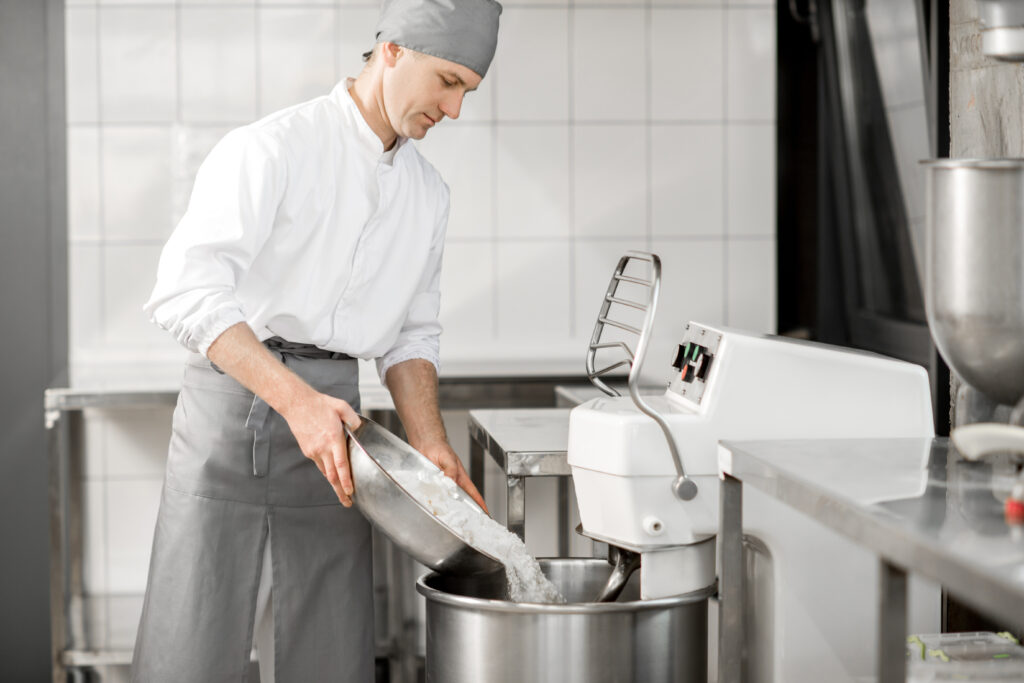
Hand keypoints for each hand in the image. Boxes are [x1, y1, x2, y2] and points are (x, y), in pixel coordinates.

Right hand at [282, 391, 361, 506]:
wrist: (297, 404)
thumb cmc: (320, 404)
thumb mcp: (342, 407)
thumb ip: (353, 419)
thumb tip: (359, 428)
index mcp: (333, 438)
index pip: (341, 465)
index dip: (346, 480)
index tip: (350, 491)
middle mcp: (323, 448)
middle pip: (332, 476)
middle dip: (340, 491)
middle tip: (348, 502)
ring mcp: (314, 451)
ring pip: (326, 472)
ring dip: (334, 483)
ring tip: (342, 493)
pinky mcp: (308, 450)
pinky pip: (320, 464)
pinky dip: (327, 472)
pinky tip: (332, 475)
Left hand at [419, 442, 488, 514]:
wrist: (424, 445)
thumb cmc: (440, 449)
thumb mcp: (449, 460)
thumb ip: (451, 471)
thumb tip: (451, 483)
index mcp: (460, 479)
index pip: (473, 494)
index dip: (480, 505)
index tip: (485, 515)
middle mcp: (451, 484)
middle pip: (460, 501)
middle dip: (464, 513)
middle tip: (466, 524)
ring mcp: (440, 486)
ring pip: (445, 501)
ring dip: (446, 509)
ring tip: (448, 520)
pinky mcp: (430, 486)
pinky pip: (432, 497)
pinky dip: (432, 502)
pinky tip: (431, 507)